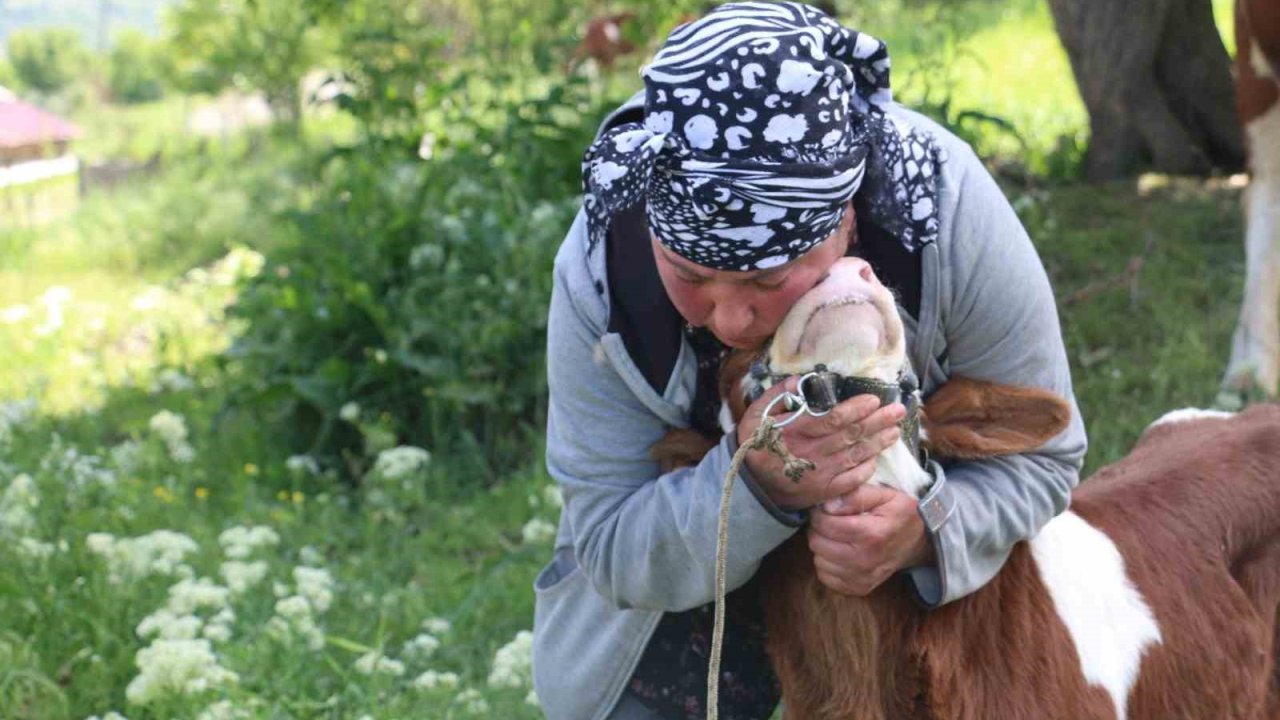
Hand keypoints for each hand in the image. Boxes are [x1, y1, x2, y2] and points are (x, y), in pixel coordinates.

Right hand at [736, 377, 905, 510]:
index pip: (833, 419)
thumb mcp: (756, 415)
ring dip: (878, 442)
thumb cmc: (757, 445)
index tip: (873, 400)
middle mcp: (812, 453)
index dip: (856, 410)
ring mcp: (820, 474)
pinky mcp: (825, 491)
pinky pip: (852, 480)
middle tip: (898, 410)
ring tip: (896, 431)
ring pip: (856, 455)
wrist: (751, 487)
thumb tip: (800, 380)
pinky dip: (866, 468)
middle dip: (877, 421)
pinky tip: (876, 457)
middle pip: (851, 435)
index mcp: (796, 432)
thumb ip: (778, 395)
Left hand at [806, 483, 933, 595]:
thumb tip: (828, 506)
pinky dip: (828, 564)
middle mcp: (866, 560)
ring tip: (836, 537)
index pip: (826, 524)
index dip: (819, 513)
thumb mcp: (884, 495)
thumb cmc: (899, 514)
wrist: (919, 542)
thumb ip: (855, 495)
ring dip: (823, 547)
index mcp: (872, 534)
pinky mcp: (859, 588)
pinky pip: (826, 577)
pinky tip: (840, 553)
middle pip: (818, 543)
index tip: (825, 509)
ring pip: (818, 561)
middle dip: (818, 529)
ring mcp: (862, 578)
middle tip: (829, 522)